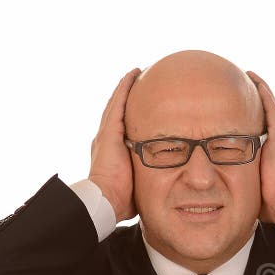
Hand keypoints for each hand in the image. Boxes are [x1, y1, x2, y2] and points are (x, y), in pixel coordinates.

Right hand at [89, 68, 140, 222]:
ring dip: (126, 88)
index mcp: (112, 153)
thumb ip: (150, 178)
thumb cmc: (122, 201)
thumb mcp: (140, 186)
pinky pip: (118, 103)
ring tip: (137, 72)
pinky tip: (134, 74)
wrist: (104, 202)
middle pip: (118, 113)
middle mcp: (106, 141)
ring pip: (118, 104)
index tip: (141, 106)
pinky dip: (125, 88)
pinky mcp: (109, 132)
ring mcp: (106, 135)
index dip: (130, 116)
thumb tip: (169, 183)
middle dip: (128, 98)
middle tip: (140, 82)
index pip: (122, 129)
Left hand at [246, 71, 274, 226]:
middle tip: (245, 86)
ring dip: (259, 90)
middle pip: (267, 115)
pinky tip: (253, 79)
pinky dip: (262, 92)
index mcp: (274, 154)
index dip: (254, 118)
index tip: (243, 109)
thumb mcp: (251, 187)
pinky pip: (270, 107)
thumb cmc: (270, 202)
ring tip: (248, 76)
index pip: (263, 130)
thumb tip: (222, 190)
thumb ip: (240, 182)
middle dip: (257, 100)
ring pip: (269, 106)